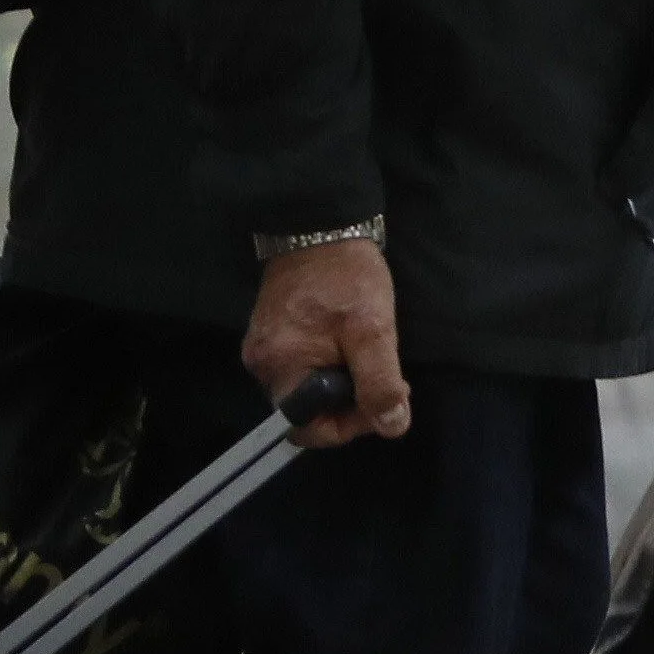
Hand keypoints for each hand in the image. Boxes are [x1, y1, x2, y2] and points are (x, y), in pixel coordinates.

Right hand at [245, 238, 409, 446]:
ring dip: (344, 384)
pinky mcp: (272, 334)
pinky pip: (303, 367)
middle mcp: (262, 366)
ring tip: (372, 355)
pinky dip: (331, 366)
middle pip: (308, 411)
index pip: (309, 427)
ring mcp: (264, 349)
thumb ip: (380, 382)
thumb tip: (391, 427)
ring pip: (309, 390)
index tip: (384, 400)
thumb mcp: (373, 330)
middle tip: (389, 377)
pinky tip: (353, 346)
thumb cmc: (348, 278)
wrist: (322, 226)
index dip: (349, 424)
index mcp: (280, 369)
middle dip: (351, 402)